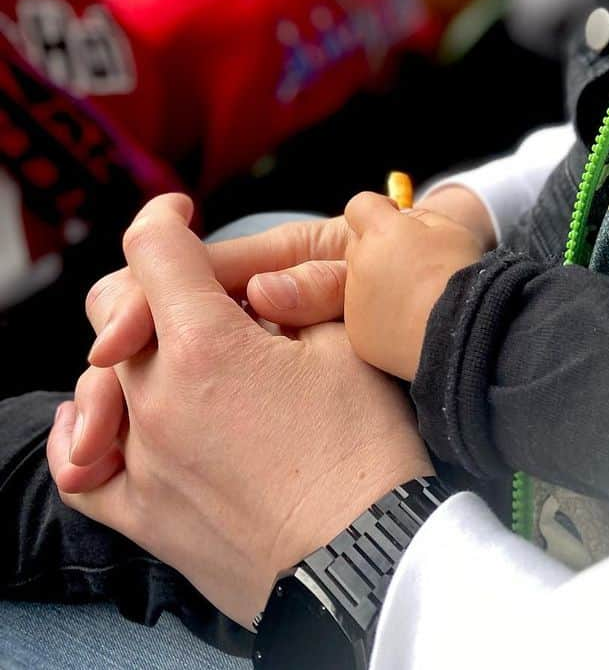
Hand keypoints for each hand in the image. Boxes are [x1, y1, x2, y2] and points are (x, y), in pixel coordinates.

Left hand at [49, 196, 431, 628]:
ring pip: (100, 380)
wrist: (366, 557)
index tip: (183, 213)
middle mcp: (155, 398)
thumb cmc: (366, 448)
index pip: (153, 249)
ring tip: (176, 354)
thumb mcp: (344, 342)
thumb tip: (257, 285)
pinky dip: (85, 432)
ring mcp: (141, 460)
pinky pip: (81, 467)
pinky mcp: (142, 515)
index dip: (167, 217)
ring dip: (132, 352)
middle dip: (151, 284)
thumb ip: (291, 294)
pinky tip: (101, 419)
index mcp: (205, 342)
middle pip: (116, 309)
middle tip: (200, 290)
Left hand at [342, 192, 484, 381]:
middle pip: (357, 245)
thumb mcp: (450, 230)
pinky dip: (381, 315)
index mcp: (381, 233)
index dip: (378, 210)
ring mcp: (354, 302)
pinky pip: (363, 315)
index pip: (360, 206)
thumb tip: (400, 220)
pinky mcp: (358, 333)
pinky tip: (409, 321)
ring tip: (416, 298)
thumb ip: (418, 218)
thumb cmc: (460, 276)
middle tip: (414, 266)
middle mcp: (359, 264)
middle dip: (379, 248)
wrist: (462, 334)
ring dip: (379, 283)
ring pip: (359, 281)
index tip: (396, 221)